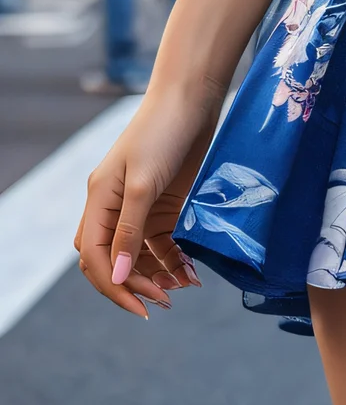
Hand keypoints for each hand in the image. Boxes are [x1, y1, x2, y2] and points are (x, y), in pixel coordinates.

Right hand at [74, 84, 221, 319]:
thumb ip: (130, 232)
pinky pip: (162, 243)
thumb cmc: (162, 132)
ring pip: (139, 257)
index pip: (94, 257)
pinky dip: (174, 260)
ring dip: (157, 276)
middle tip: (164, 301)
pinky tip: (191, 272)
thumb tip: (119, 276)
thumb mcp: (144, 184)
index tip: (143, 306)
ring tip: (183, 287)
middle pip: (112, 261)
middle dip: (134, 285)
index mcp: (99, 201)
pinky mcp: (165, 204)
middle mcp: (115, 208)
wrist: (192, 98)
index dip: (114, 286)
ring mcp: (140, 207)